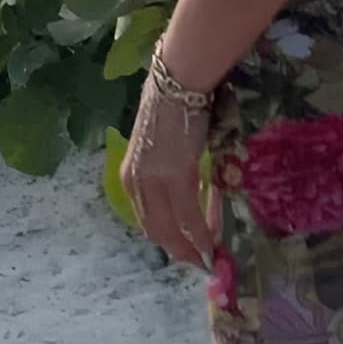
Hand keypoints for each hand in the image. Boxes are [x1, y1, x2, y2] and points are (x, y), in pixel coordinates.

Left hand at [120, 71, 217, 269]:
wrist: (181, 81)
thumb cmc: (175, 105)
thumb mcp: (163, 146)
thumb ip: (168, 172)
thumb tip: (191, 189)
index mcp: (130, 176)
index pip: (147, 218)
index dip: (167, 238)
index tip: (186, 249)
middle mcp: (135, 183)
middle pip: (155, 230)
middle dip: (179, 250)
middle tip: (199, 262)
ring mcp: (153, 182)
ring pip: (171, 229)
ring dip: (191, 246)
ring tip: (209, 256)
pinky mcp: (175, 177)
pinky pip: (189, 217)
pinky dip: (201, 233)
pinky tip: (212, 243)